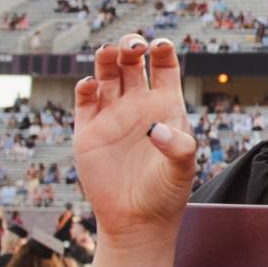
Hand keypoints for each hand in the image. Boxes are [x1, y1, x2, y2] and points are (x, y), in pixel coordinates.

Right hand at [72, 41, 196, 243]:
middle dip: (131, 46)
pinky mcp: (88, 131)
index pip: (164, 67)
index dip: (161, 50)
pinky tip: (91, 83)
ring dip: (106, 58)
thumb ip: (177, 147)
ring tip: (108, 51)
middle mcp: (138, 106)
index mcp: (165, 106)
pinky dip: (86, 86)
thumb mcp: (182, 169)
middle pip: (132, 63)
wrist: (137, 221)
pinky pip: (85, 100)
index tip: (159, 45)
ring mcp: (112, 115)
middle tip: (133, 45)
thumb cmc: (166, 194)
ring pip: (107, 74)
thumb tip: (156, 128)